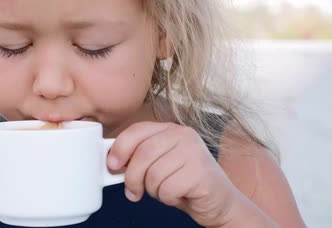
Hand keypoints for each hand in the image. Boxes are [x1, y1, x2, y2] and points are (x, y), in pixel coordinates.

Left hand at [107, 121, 239, 226]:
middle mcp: (184, 136)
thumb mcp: (160, 163)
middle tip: (133, 191)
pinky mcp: (200, 173)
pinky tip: (178, 195)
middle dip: (132, 176)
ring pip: (153, 174)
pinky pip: (167, 189)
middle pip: (143, 153)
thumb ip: (140, 156)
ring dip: (152, 190)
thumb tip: (113, 161)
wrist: (220, 202)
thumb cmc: (185, 182)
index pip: (138, 130)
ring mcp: (194, 153)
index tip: (112, 164)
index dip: (120, 147)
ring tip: (164, 190)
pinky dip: (167, 198)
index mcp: (171, 129)